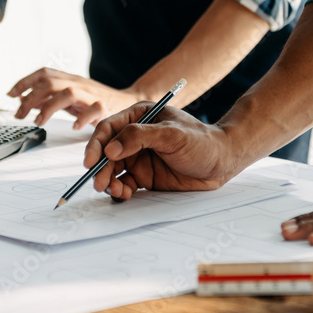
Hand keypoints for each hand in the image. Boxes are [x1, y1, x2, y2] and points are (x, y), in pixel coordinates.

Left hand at [7, 68, 141, 128]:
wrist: (130, 102)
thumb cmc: (96, 101)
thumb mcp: (69, 97)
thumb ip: (48, 97)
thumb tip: (22, 100)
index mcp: (69, 79)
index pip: (44, 73)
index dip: (25, 82)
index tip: (10, 94)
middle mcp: (78, 83)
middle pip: (50, 82)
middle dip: (31, 98)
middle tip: (19, 114)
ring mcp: (91, 94)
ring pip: (68, 93)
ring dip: (49, 107)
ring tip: (38, 121)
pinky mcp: (105, 107)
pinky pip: (93, 109)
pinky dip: (82, 118)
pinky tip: (73, 126)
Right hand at [83, 103, 240, 198]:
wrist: (222, 162)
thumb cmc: (201, 141)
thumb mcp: (172, 134)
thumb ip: (140, 137)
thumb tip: (110, 149)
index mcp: (139, 117)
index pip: (109, 129)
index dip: (96, 145)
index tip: (90, 161)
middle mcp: (135, 137)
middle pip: (106, 152)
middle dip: (100, 168)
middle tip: (99, 183)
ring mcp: (138, 157)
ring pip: (112, 170)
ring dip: (108, 181)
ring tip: (115, 191)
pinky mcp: (144, 177)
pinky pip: (124, 184)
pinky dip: (119, 191)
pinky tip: (124, 195)